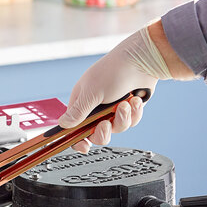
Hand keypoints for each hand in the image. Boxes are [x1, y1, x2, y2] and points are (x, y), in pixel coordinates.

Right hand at [59, 22, 191, 152]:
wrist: (143, 60)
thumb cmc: (114, 70)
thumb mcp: (92, 93)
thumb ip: (78, 112)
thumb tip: (63, 125)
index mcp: (82, 102)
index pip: (74, 127)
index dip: (77, 139)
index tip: (84, 146)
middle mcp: (96, 107)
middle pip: (95, 134)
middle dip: (103, 132)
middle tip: (106, 124)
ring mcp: (113, 108)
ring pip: (116, 129)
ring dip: (122, 119)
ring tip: (126, 104)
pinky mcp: (128, 109)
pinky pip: (130, 122)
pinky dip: (133, 113)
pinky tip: (135, 100)